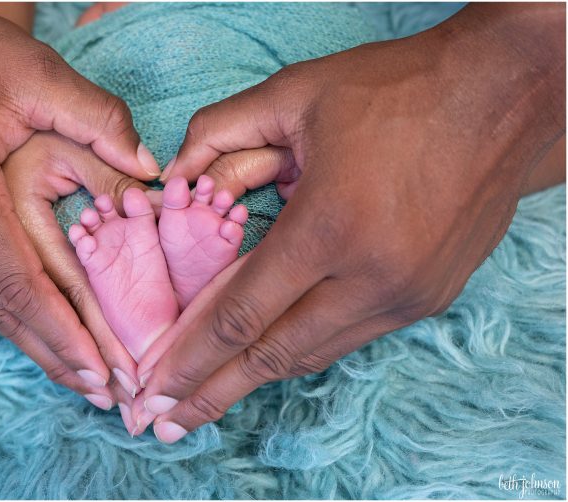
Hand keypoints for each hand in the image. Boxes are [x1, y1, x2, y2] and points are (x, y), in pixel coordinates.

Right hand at [0, 4, 159, 402]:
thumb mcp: (34, 72)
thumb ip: (98, 119)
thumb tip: (150, 169)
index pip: (16, 277)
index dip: (62, 329)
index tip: (103, 369)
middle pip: (2, 307)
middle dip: (58, 355)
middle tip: (109, 395)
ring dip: (40, 346)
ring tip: (87, 383)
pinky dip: (22, 316)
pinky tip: (51, 337)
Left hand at [135, 3, 564, 441]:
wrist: (503, 97)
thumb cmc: (397, 88)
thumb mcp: (296, 93)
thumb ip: (219, 132)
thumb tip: (172, 175)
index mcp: (331, 227)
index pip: (243, 313)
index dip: (192, 356)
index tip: (153, 388)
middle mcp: (373, 277)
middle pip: (274, 355)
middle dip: (212, 392)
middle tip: (165, 423)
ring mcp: (407, 295)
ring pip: (314, 353)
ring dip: (257, 378)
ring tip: (209, 400)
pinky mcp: (429, 297)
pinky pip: (350, 335)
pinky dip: (304, 347)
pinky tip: (272, 353)